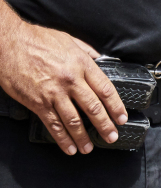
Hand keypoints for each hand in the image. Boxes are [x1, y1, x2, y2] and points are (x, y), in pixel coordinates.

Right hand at [0, 19, 126, 154]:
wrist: (7, 40)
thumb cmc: (36, 39)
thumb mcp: (68, 40)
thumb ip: (86, 52)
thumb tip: (101, 60)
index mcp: (81, 64)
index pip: (106, 90)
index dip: (116, 107)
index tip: (122, 119)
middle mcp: (70, 80)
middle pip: (94, 109)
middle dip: (105, 126)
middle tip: (111, 137)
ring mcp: (54, 93)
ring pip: (74, 121)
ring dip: (84, 138)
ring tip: (89, 148)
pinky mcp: (38, 102)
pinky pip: (54, 125)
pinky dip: (63, 139)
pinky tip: (69, 148)